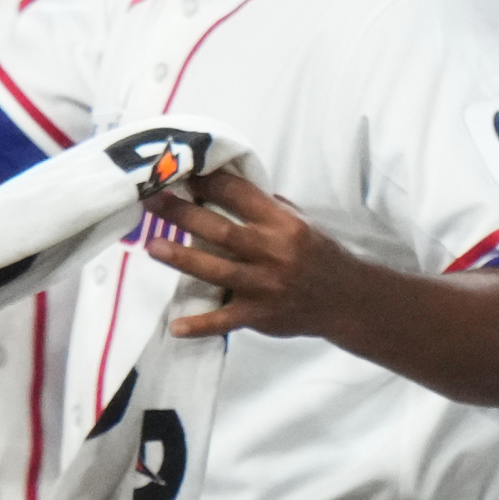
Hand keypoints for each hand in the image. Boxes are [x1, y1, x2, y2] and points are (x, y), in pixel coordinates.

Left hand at [145, 172, 372, 341]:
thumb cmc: (315, 253)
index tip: (178, 172)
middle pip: (222, 231)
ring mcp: (266, 286)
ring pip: (219, 270)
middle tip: (152, 202)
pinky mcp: (261, 316)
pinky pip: (226, 321)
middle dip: (184, 215)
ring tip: (153, 247)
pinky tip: (176, 327)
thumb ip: (262, 206)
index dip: (207, 182)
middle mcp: (274, 252)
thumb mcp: (298, 221)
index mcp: (283, 224)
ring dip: (183, 259)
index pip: (240, 196)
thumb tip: (217, 182)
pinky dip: (202, 325)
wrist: (347, 300)